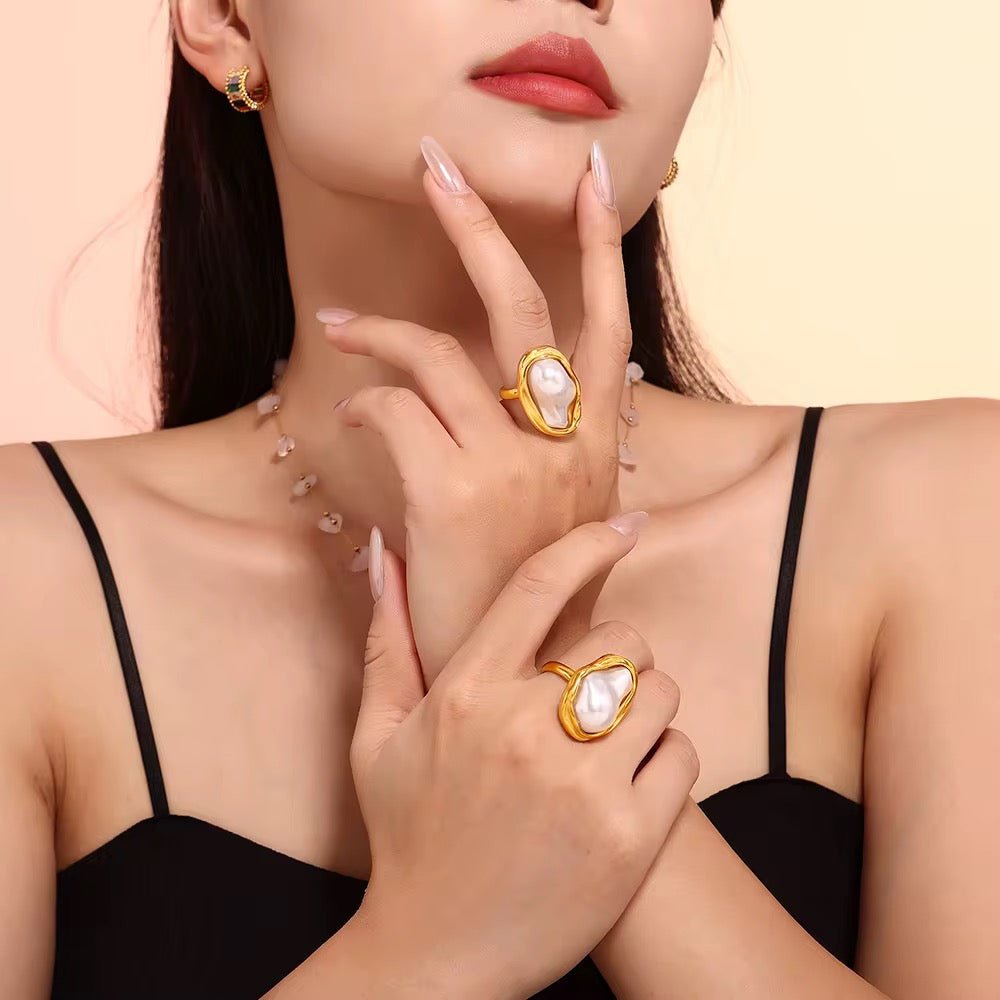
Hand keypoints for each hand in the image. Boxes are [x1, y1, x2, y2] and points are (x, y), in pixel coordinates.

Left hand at [323, 136, 632, 684]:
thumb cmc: (529, 604)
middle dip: (480, 226)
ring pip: (440, 351)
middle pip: (525, 309)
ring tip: (340, 325)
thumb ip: (551, 456)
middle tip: (438, 166)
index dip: (601, 251)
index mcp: (597, 452)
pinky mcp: (453, 492)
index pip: (608, 330)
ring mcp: (513, 467)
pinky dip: (364, 398)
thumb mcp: (563, 525)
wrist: (515, 690)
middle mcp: (566, 448)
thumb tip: (518, 398)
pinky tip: (351, 413)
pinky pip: (395, 408)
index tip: (592, 182)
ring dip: (379, 328)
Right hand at [349, 517, 697, 999]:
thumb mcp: (377, 737)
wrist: (438, 955)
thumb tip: (383, 550)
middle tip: (589, 696)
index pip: (540, 587)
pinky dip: (667, 761)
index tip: (628, 525)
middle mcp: (526, 730)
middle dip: (615, 658)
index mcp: (466, 695)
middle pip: (622, 641)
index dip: (590, 543)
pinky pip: (683, 754)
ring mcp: (583, 785)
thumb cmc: (408, 837)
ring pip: (662, 692)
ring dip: (645, 707)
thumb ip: (386, 638)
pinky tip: (627, 785)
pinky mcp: (629, 836)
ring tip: (606, 742)